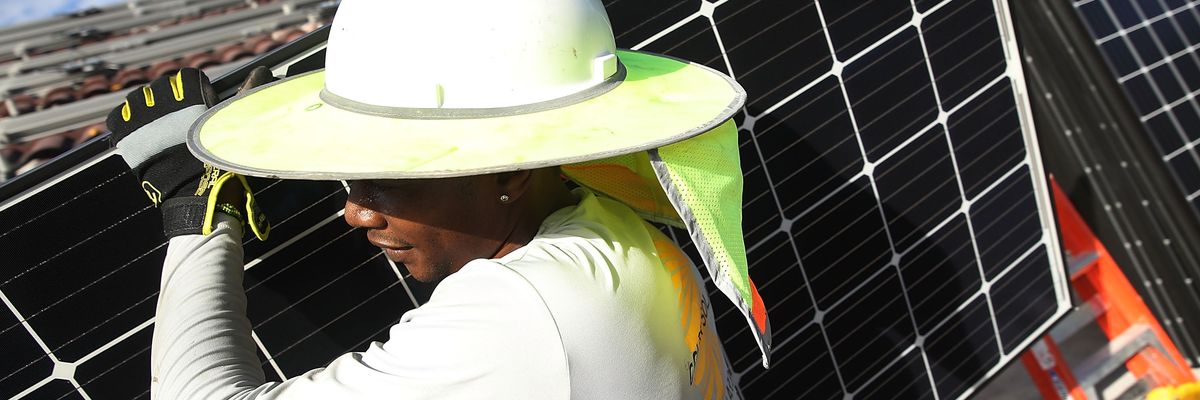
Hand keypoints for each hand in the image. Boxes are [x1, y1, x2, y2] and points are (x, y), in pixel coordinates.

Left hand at [106, 67, 269, 239]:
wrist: (194, 195)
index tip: (200, 105)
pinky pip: (117, 118)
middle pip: (161, 86)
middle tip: (180, 120)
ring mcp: (140, 118)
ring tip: (158, 127)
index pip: (188, 76)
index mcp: (190, 96)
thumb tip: (262, 71)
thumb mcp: (234, 125)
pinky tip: (140, 133)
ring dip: (147, 108)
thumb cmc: (220, 162)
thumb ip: (245, 94)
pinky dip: (126, 122)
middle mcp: (163, 102)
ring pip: (138, 99)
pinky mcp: (125, 136)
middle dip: (170, 99)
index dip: (196, 90)